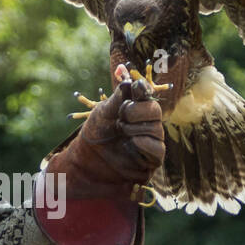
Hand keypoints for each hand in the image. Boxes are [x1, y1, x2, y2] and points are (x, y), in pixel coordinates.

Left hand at [47, 78, 164, 197]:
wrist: (87, 161)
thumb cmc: (95, 135)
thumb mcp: (103, 113)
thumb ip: (117, 99)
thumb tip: (129, 83)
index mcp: (136, 108)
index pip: (146, 95)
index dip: (143, 90)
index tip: (136, 88)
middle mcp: (146, 123)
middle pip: (155, 110)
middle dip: (137, 111)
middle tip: (120, 118)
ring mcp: (150, 141)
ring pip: (157, 129)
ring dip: (136, 128)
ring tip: (121, 131)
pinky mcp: (151, 160)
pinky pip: (158, 149)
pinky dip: (145, 143)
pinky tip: (133, 141)